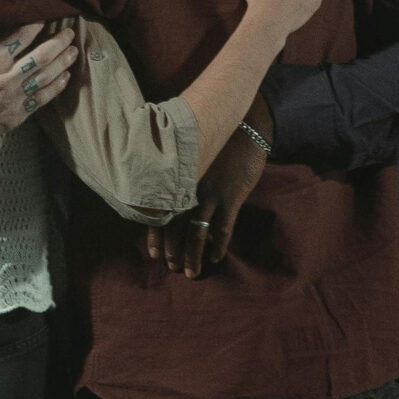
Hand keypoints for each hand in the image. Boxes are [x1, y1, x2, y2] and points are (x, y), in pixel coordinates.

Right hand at [0, 24, 79, 150]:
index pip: (23, 36)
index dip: (37, 24)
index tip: (45, 17)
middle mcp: (8, 78)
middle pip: (43, 55)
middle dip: (59, 42)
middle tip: (70, 33)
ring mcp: (14, 99)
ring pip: (47, 77)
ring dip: (63, 63)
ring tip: (74, 53)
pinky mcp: (15, 116)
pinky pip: (42, 100)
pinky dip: (55, 88)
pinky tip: (64, 79)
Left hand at [148, 95, 269, 277]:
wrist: (244, 126)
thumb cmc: (215, 138)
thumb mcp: (190, 154)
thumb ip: (179, 175)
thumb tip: (167, 194)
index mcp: (177, 180)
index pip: (160, 214)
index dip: (156, 236)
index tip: (154, 254)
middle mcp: (189, 189)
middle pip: (175, 228)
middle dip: (173, 251)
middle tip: (172, 268)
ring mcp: (210, 194)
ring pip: (196, 233)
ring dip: (193, 256)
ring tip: (191, 272)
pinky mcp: (231, 197)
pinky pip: (222, 229)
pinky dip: (218, 246)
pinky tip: (216, 258)